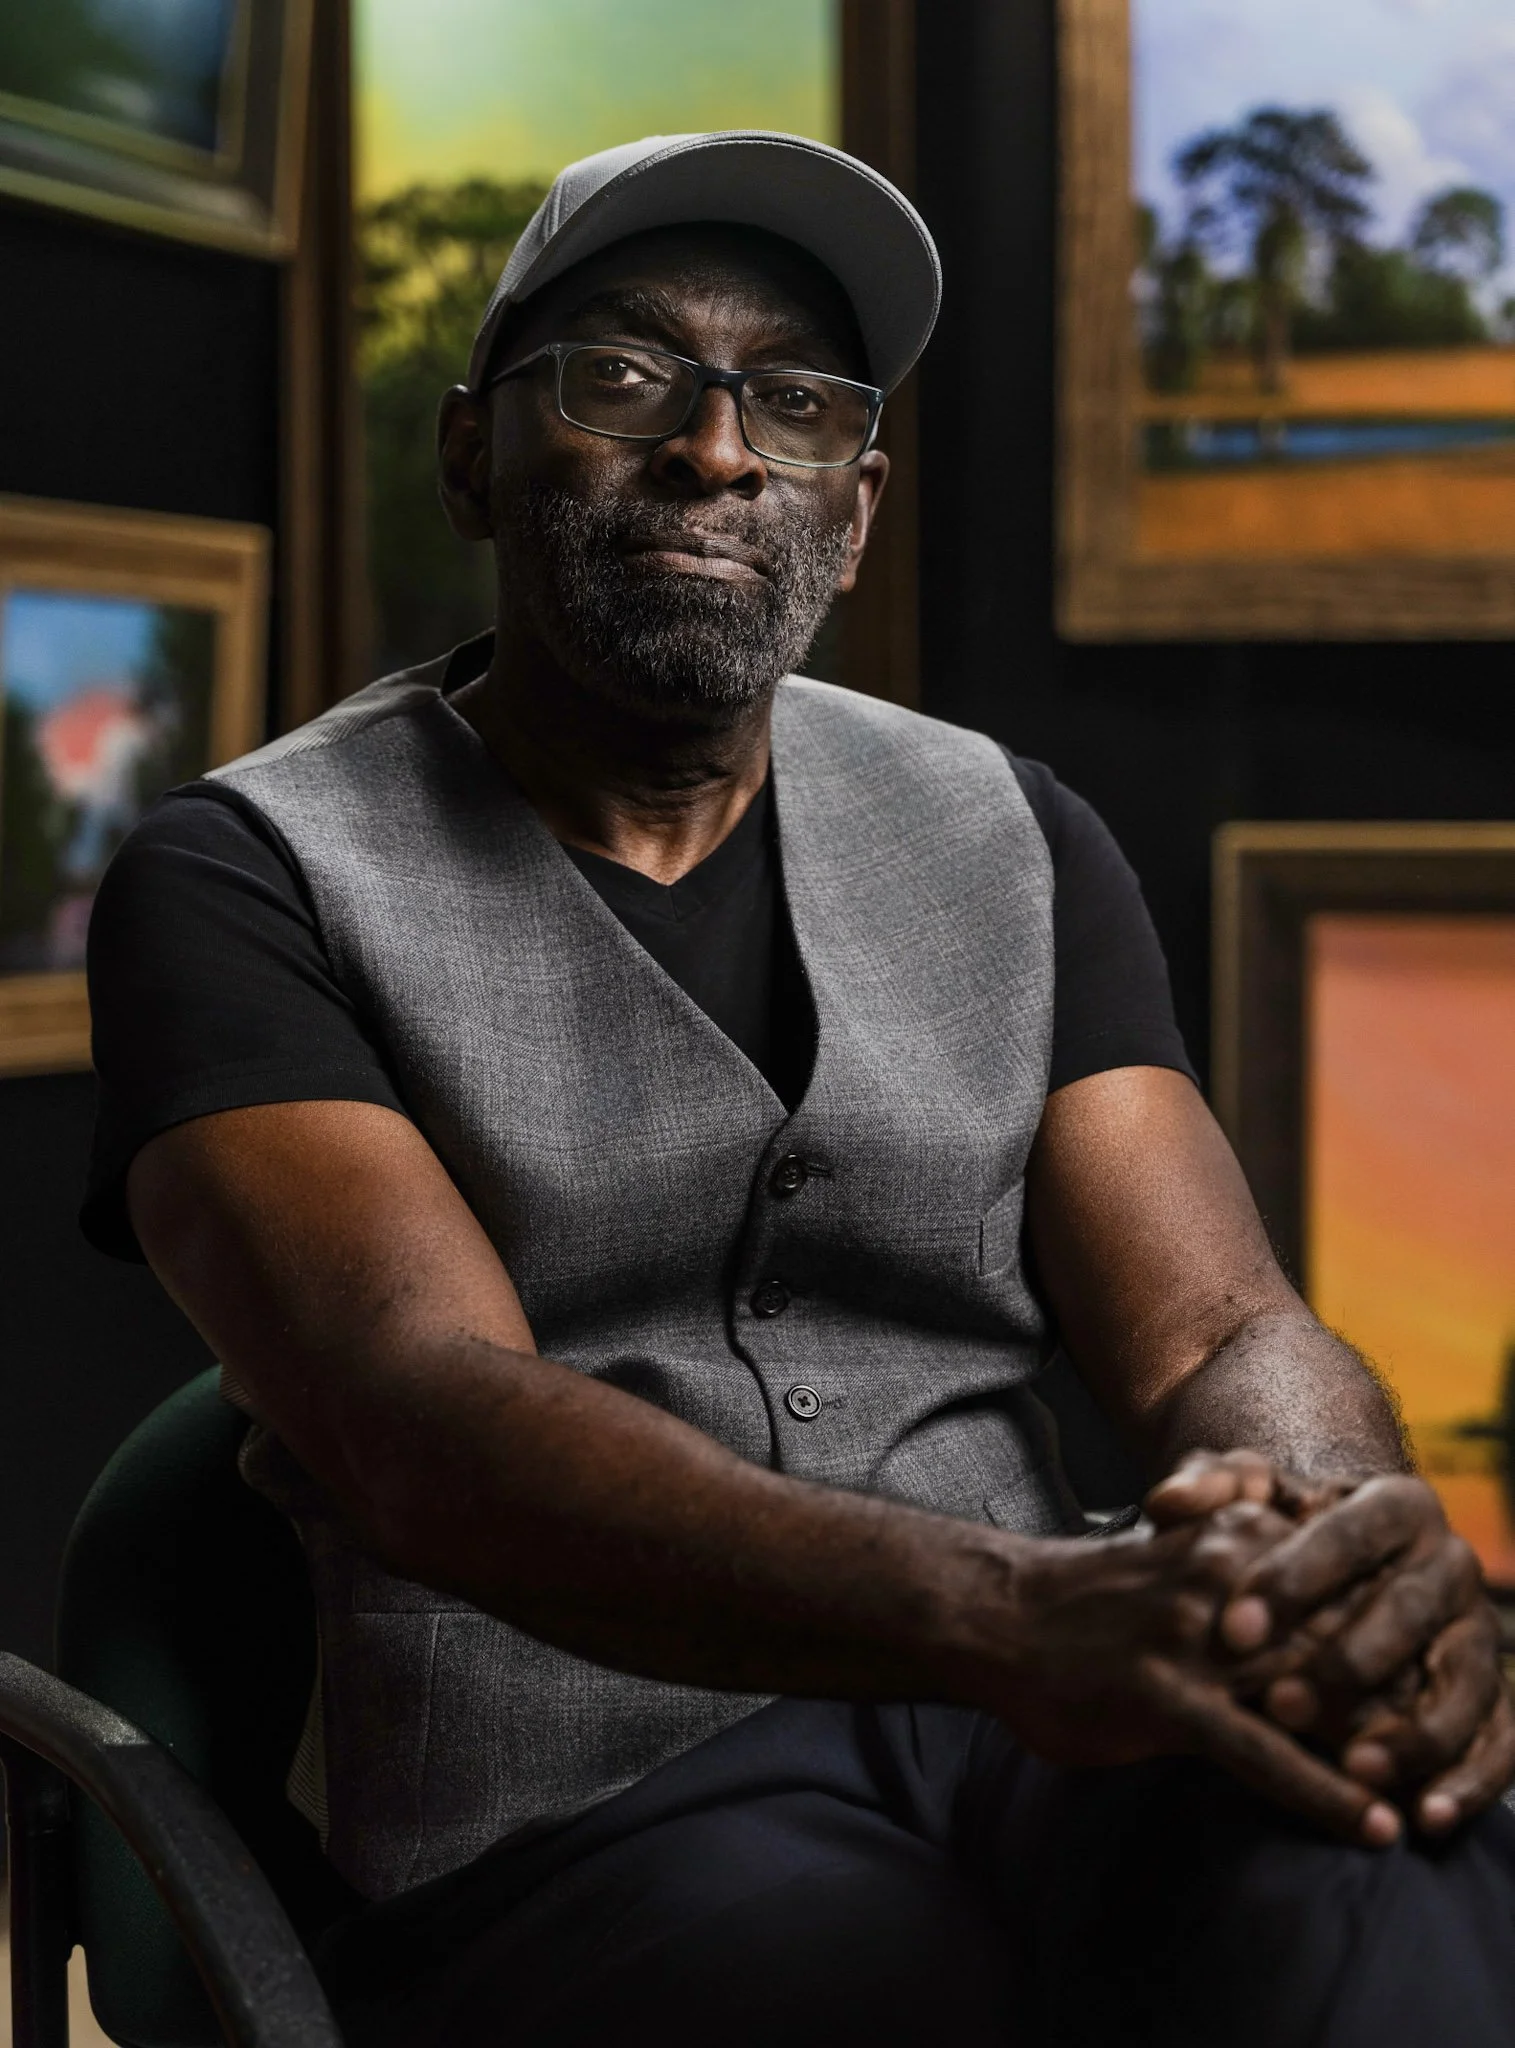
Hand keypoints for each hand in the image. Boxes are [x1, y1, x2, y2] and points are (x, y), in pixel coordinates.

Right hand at [985, 1502, 1403, 1846]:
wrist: (1000, 1614)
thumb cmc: (1098, 1598)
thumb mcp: (1184, 1557)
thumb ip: (1255, 1577)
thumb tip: (1331, 1625)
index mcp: (1240, 1532)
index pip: (1354, 1590)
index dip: (1402, 1644)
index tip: (1433, 1692)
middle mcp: (1229, 1577)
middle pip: (1351, 1643)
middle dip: (1402, 1704)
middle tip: (1439, 1755)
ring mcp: (1198, 1637)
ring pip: (1320, 1699)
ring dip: (1383, 1755)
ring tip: (1427, 1799)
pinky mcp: (1168, 1696)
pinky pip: (1265, 1754)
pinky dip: (1327, 1793)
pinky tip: (1370, 1825)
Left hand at [1148, 1451, 1514, 1831]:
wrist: (1348, 1573)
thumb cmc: (1285, 1535)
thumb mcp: (1247, 1498)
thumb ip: (1211, 1485)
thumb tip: (1166, 1501)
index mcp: (1399, 1503)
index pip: (1348, 1535)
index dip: (1292, 1581)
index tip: (1232, 1630)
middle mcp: (1452, 1565)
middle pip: (1408, 1612)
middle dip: (1344, 1663)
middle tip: (1277, 1706)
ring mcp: (1479, 1634)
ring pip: (1463, 1684)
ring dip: (1412, 1733)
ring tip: (1355, 1771)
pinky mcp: (1495, 1696)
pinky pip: (1502, 1743)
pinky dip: (1471, 1781)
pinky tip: (1426, 1817)